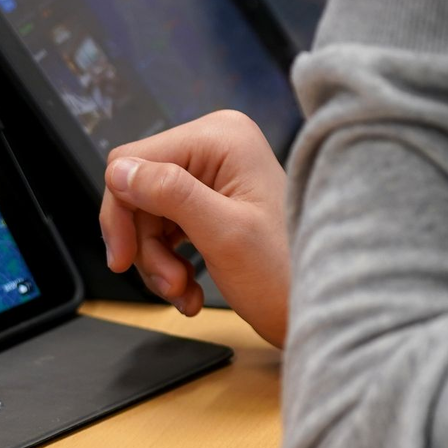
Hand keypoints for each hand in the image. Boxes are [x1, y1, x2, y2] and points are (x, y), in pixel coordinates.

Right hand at [99, 111, 289, 345]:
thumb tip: (120, 170)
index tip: (124, 258)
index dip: (120, 212)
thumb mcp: (224, 235)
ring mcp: (216, 174)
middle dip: (145, 244)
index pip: (132, 162)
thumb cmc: (290, 274)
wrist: (327, 309)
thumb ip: (170, 194)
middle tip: (168, 283)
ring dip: (158, 262)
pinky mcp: (214, 202)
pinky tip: (189, 289)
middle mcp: (216, 147)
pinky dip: (170, 264)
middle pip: (138, 192)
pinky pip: (168, 229)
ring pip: (148, 216)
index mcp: (220, 137)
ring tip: (183, 291)